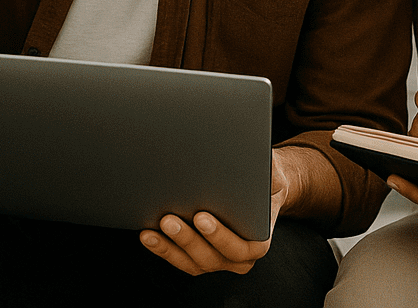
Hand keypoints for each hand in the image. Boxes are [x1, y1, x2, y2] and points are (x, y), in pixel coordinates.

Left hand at [138, 158, 286, 274]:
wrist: (253, 190)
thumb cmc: (262, 181)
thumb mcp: (271, 172)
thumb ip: (267, 167)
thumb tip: (257, 157)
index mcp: (259, 241)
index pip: (241, 247)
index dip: (220, 236)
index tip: (200, 217)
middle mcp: (238, 258)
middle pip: (211, 257)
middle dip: (188, 239)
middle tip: (169, 220)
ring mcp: (217, 260)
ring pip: (193, 262)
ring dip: (170, 247)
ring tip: (152, 230)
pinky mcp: (196, 258)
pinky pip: (178, 258)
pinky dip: (162, 248)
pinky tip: (147, 234)